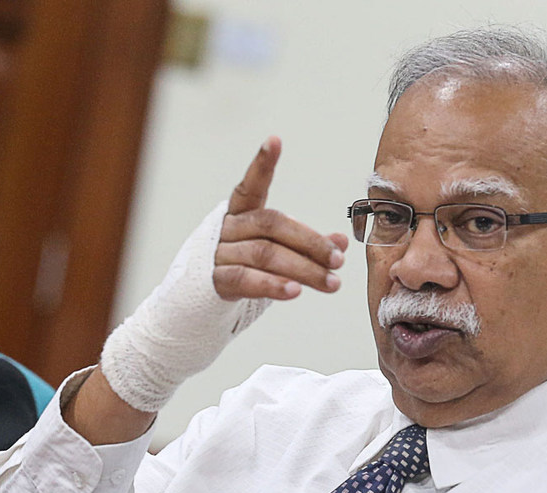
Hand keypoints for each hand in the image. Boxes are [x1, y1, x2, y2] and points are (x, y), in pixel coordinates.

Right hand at [214, 136, 348, 300]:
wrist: (203, 298)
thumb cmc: (247, 266)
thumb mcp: (277, 251)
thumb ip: (308, 244)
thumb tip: (342, 240)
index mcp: (241, 213)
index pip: (251, 185)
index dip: (262, 164)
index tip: (274, 140)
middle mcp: (228, 228)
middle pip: (272, 225)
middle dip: (311, 243)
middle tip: (339, 260)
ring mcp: (219, 253)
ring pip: (265, 254)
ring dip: (303, 270)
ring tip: (331, 282)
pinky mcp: (216, 281)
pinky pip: (246, 280)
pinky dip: (273, 285)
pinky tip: (295, 291)